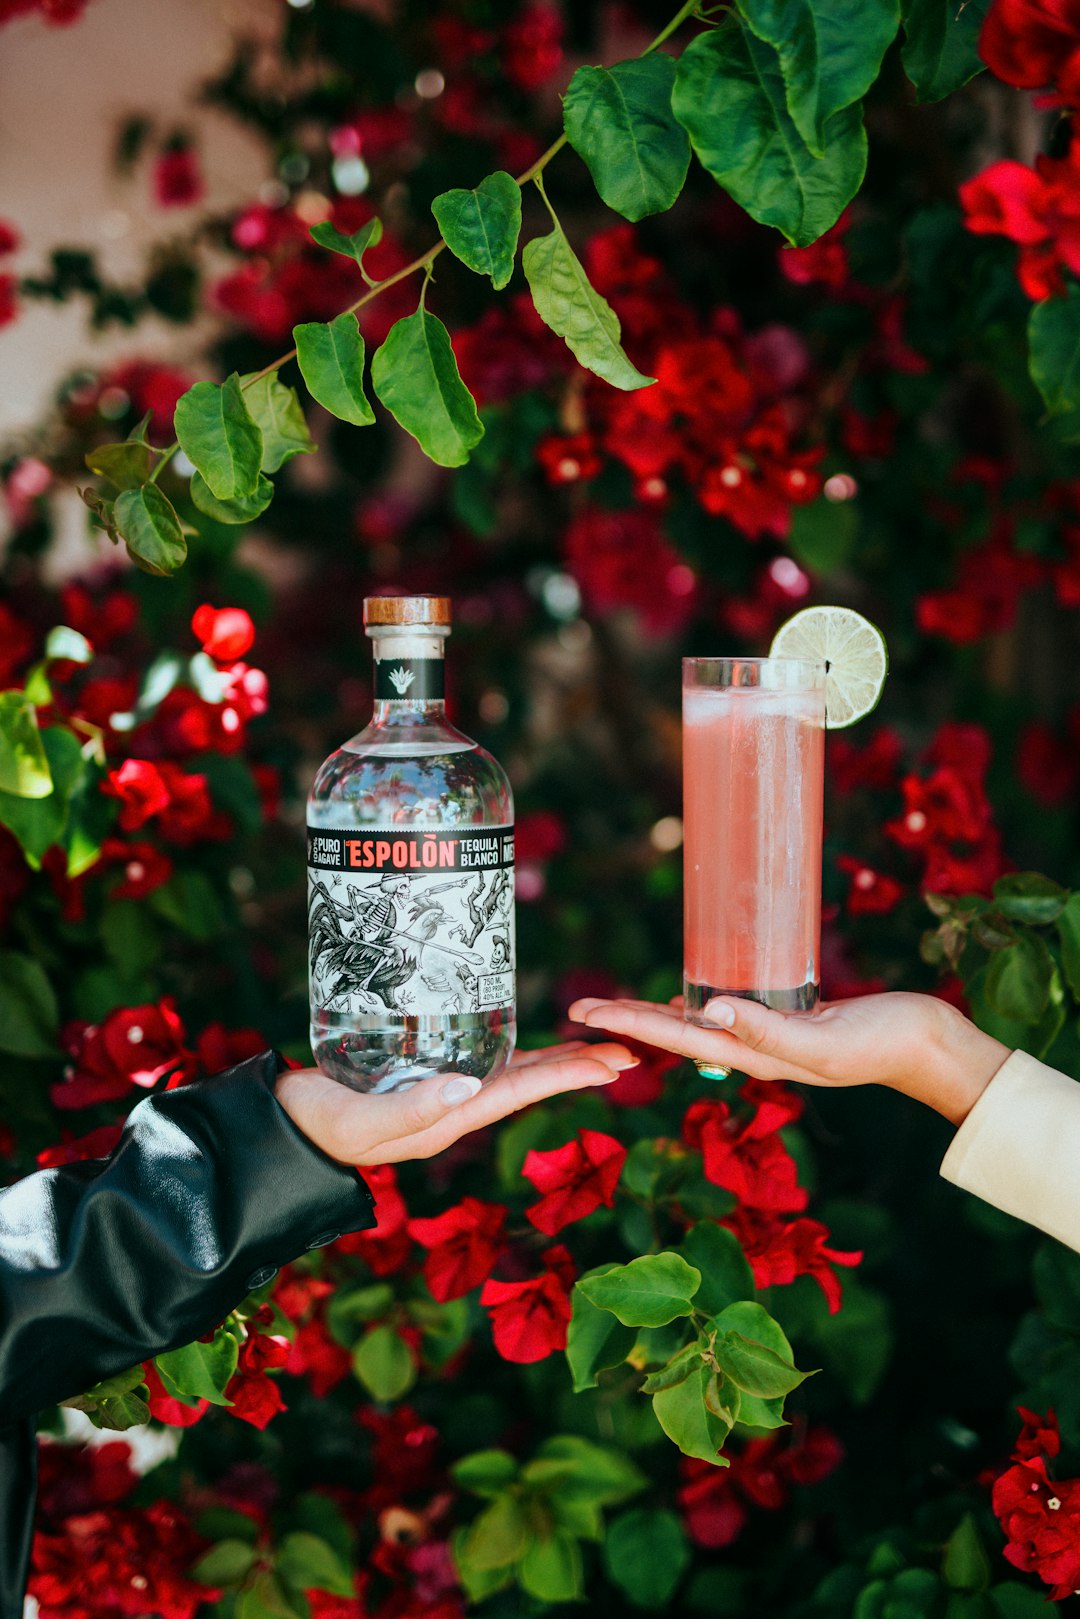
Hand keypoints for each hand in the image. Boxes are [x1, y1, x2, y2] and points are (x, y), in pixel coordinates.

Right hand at [274, 1041, 635, 1165]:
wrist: (278, 1128)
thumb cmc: (313, 1125)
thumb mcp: (358, 1121)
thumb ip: (410, 1108)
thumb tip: (469, 1087)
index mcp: (447, 1119)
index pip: (521, 1092)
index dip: (569, 1074)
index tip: (615, 1062)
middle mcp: (452, 1107)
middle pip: (527, 1082)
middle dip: (577, 1066)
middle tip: (629, 1048)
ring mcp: (438, 1093)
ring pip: (510, 1072)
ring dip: (554, 1059)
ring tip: (594, 1043)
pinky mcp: (420, 1076)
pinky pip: (480, 1061)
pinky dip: (512, 1048)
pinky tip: (523, 1037)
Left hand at [568, 992, 1010, 1125]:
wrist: (926, 1042)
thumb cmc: (879, 1040)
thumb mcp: (821, 1039)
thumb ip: (765, 1030)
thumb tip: (705, 1012)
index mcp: (753, 1058)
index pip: (675, 1037)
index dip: (627, 1023)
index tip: (583, 1013)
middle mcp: (752, 1052)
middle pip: (673, 1033)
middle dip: (625, 1021)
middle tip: (576, 1008)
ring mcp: (768, 1038)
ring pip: (694, 1026)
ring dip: (651, 1017)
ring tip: (614, 1010)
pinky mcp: (785, 1019)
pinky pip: (725, 1014)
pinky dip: (693, 1007)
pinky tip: (684, 1001)